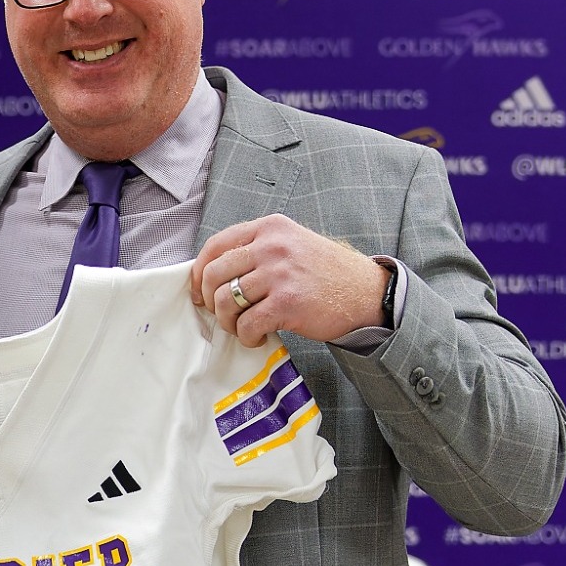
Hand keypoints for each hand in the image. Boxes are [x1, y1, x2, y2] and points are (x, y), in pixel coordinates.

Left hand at [188, 215, 389, 346]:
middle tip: (223, 315)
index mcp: (270, 227)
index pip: (216, 245)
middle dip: (211, 301)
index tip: (200, 292)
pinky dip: (246, 336)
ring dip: (228, 322)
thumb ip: (256, 250)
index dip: (199, 273)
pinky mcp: (288, 303)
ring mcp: (280, 273)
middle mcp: (272, 246)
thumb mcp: (291, 244)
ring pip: (227, 301)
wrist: (366, 293)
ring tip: (243, 327)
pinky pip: (247, 324)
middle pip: (215, 274)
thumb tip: (212, 274)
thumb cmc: (325, 274)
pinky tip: (258, 337)